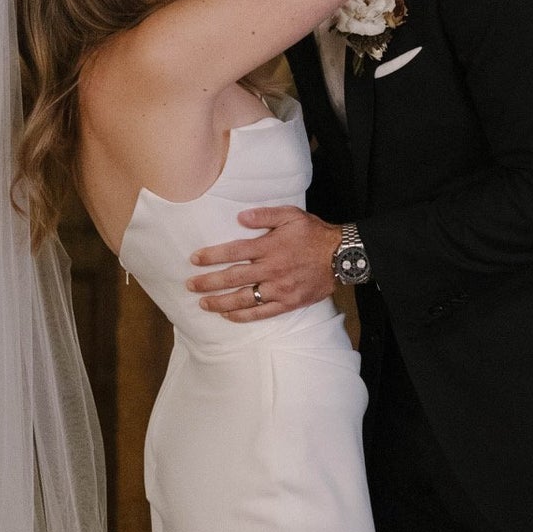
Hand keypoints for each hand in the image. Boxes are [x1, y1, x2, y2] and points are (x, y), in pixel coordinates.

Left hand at [187, 207, 341, 320]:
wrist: (341, 256)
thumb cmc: (314, 234)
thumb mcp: (291, 215)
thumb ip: (265, 215)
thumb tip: (240, 217)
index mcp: (269, 247)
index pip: (234, 251)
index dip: (212, 256)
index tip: (194, 259)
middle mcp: (272, 269)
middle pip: (234, 277)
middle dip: (209, 282)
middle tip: (190, 285)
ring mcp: (280, 289)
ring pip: (244, 298)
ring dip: (221, 302)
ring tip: (203, 304)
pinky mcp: (288, 303)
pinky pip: (262, 313)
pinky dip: (244, 316)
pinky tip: (228, 316)